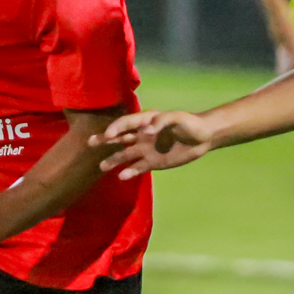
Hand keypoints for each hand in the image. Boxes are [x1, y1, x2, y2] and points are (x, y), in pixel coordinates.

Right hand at [92, 110, 216, 179]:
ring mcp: (146, 150)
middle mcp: (141, 135)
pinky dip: (130, 172)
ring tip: (102, 166)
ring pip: (125, 154)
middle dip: (105, 140)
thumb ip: (162, 121)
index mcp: (146, 121)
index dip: (116, 127)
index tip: (109, 134)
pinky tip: (121, 176)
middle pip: (119, 138)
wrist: (203, 138)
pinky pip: (138, 167)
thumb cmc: (190, 123)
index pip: (126, 123)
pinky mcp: (152, 162)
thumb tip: (146, 130)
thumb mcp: (178, 117)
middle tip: (90, 143)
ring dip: (113, 159)